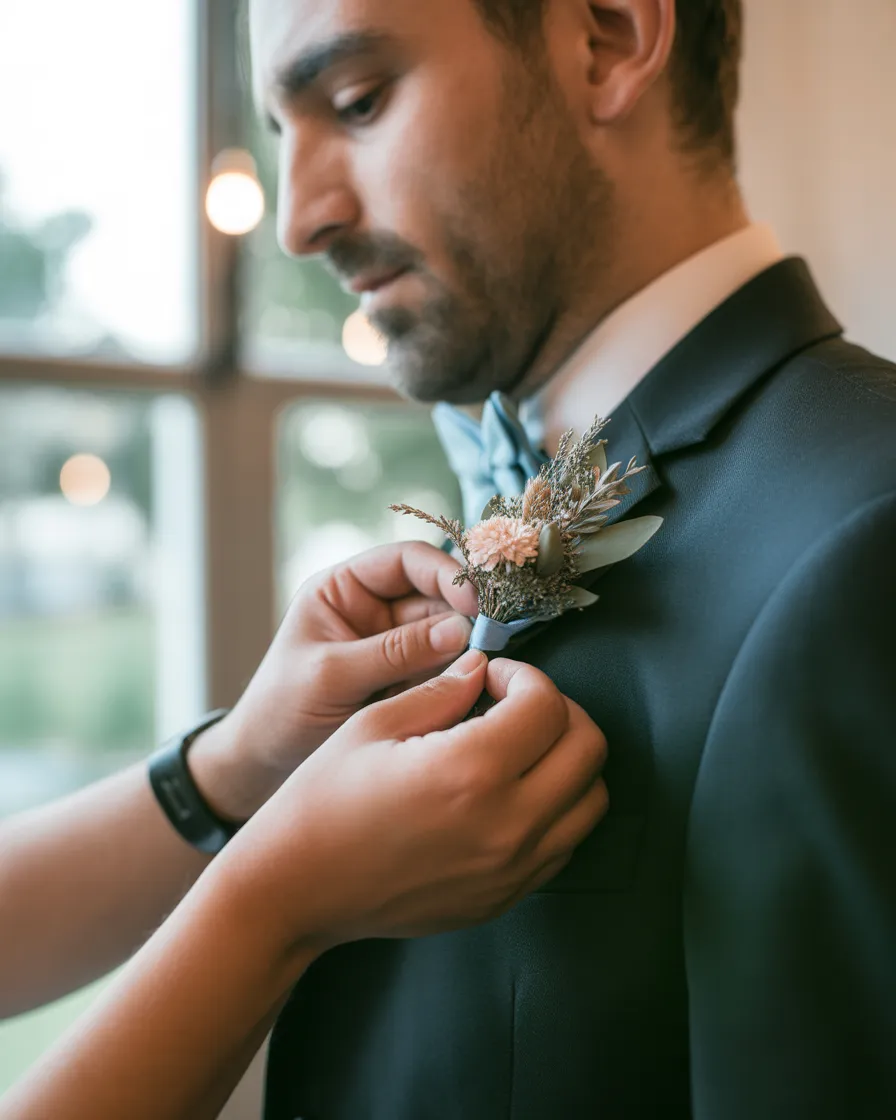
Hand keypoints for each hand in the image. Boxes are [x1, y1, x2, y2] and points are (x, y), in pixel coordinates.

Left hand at [191, 542, 477, 820]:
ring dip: (469, 648)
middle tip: (493, 640)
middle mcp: (375, 610)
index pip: (407, 560)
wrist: (264, 766)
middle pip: (437, 595)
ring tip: (488, 668)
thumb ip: (392, 652)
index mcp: (344, 588)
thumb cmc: (280, 711)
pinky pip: (447, 669)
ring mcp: (396, 646)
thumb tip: (460, 631)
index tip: (476, 602)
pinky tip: (477, 687)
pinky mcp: (410, 682)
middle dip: (466, 614)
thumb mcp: (330, 676)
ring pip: (449, 634)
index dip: (446, 573)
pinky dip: (463, 676)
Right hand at [219, 650, 608, 950]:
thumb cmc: (324, 801)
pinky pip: (566, 843)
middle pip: (589, 748)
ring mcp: (512, 868)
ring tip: (519, 748)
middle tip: (515, 703)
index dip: (524, 676)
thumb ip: (441, 690)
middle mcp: (506, 824)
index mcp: (471, 771)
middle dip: (559, 710)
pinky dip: (557, 808)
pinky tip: (510, 793)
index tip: (492, 675)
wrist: (297, 890)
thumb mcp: (373, 725)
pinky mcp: (506, 897)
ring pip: (592, 799)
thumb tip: (482, 667)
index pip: (547, 705)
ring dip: (567, 760)